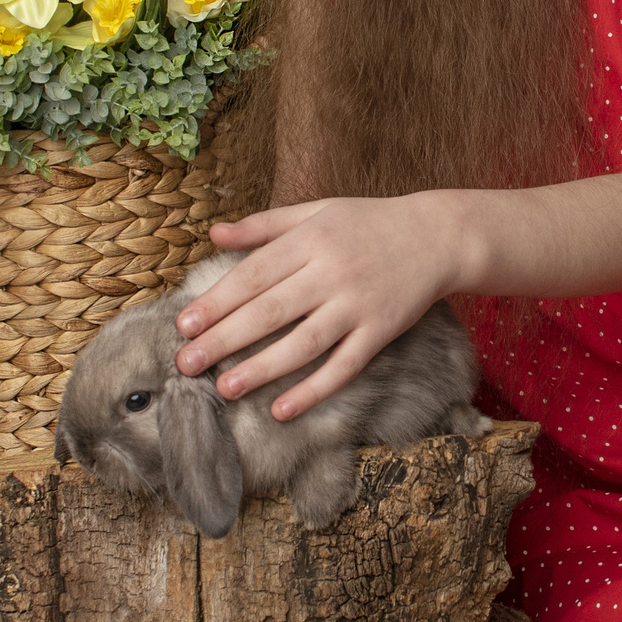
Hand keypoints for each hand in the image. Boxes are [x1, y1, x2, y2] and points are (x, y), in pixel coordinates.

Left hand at [172, 194, 466, 420]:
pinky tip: (282, 410)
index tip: (184, 325)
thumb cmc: (369, 222)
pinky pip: (344, 366)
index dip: (217, 301)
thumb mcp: (318, 211)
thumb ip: (265, 224)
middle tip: (186, 363)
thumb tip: (214, 235)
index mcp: (311, 239)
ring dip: (261, 368)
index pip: (254, 274)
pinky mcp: (381, 331)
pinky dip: (313, 390)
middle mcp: (332, 271)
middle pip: (271, 310)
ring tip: (224, 387)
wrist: (438, 236)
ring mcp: (358, 304)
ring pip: (304, 343)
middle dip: (224, 339)